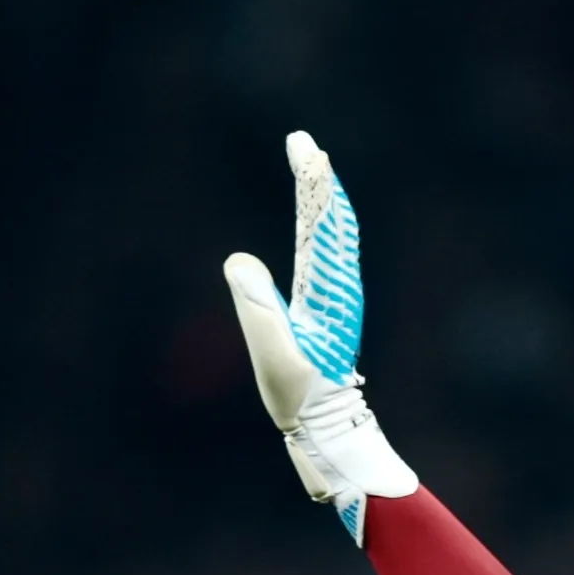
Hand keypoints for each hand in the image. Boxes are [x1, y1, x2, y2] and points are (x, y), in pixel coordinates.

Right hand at [221, 131, 417, 528]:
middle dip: (317, 181)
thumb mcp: (274, 353)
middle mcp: (334, 289)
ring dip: (322, 200)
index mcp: (323, 293)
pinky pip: (327, 260)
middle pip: (327, 223)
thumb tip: (239, 259)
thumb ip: (257, 305)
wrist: (329, 431)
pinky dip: (324, 231)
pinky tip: (321, 223)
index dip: (313, 186)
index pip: (318, 227)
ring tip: (314, 166)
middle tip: (305, 143)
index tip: (307, 148)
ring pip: (330, 238)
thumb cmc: (302, 398)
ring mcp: (333, 300)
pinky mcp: (326, 312)